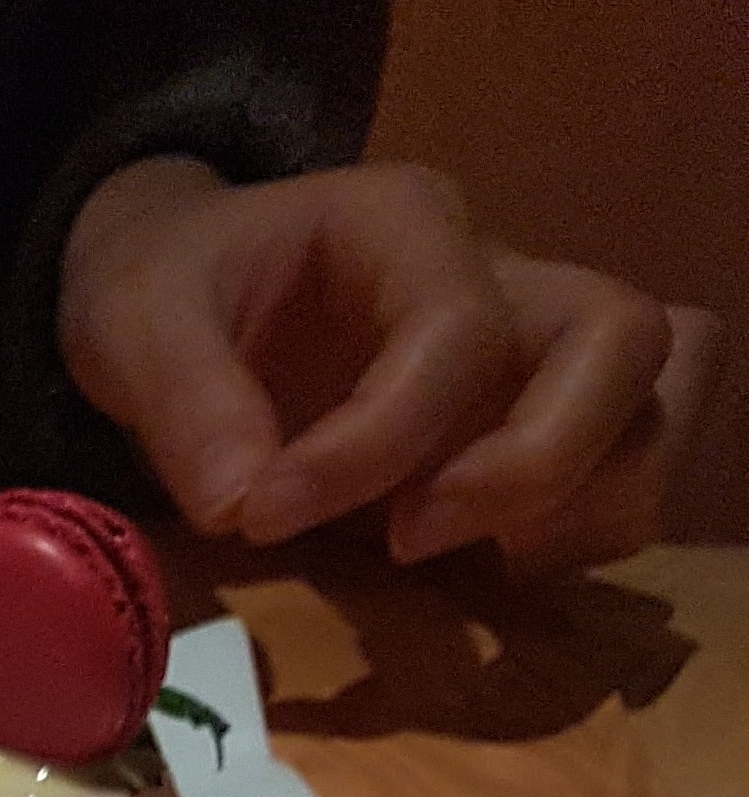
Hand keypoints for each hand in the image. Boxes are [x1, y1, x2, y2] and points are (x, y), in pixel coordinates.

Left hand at [61, 157, 721, 573]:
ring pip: (662, 393)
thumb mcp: (135, 325)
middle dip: (535, 460)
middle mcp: (502, 274)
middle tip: (407, 541)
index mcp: (405, 225)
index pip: (458, 327)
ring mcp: (534, 347)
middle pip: (626, 338)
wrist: (185, 293)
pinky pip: (633, 460)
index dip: (376, 442)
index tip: (266, 516)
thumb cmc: (172, 296)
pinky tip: (483, 571)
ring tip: (466, 560)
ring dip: (588, 498)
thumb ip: (185, 405)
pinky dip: (586, 531)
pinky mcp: (535, 420)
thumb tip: (245, 507)